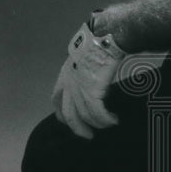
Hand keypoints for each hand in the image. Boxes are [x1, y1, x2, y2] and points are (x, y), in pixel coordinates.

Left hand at [52, 23, 125, 139]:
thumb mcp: (83, 56)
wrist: (104, 36)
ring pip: (85, 116)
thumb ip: (83, 69)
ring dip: (98, 124)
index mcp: (65, 74)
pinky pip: (98, 113)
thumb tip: (92, 75)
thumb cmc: (98, 41)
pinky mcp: (93, 91)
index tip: (71, 121)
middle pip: (68, 115)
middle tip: (88, 135)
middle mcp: (69, 83)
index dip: (62, 113)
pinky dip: (106, 120)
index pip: (56, 99)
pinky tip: (114, 120)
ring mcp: (80, 89)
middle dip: (78, 128)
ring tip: (108, 124)